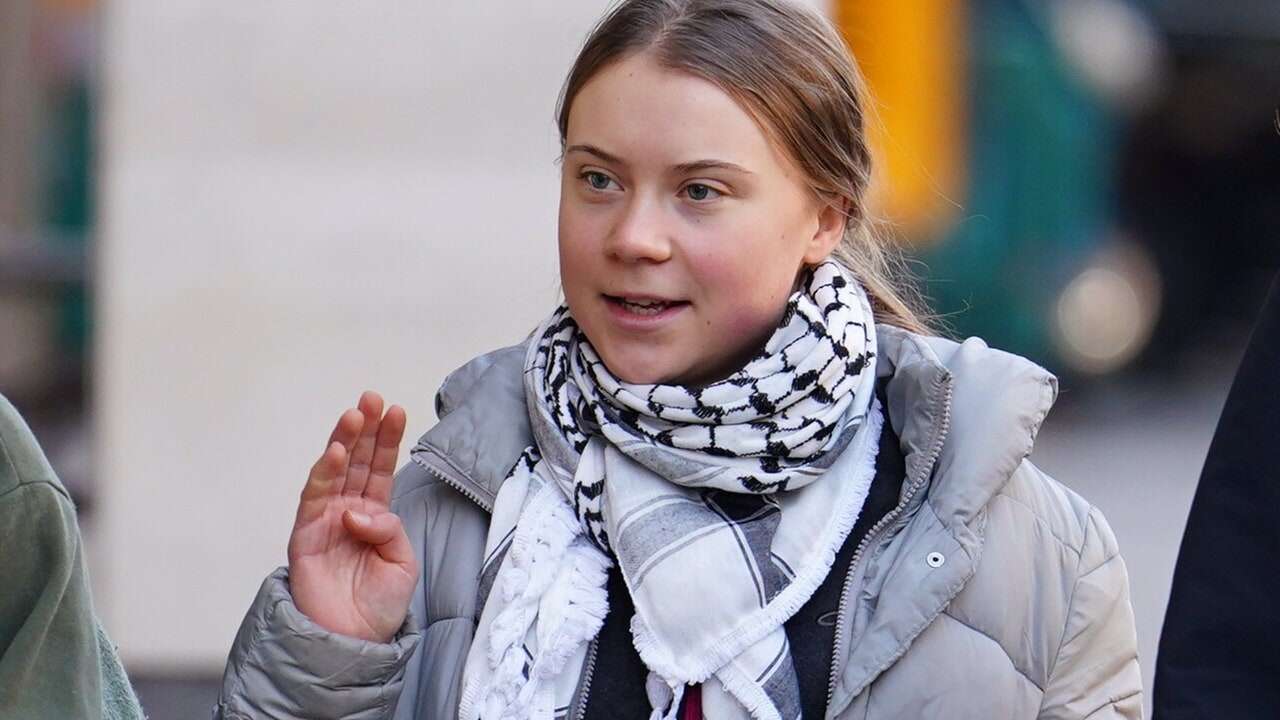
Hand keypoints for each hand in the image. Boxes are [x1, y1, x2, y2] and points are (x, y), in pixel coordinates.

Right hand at [287, 391, 416, 641]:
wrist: (352, 641)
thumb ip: (389, 531)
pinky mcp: (305, 535)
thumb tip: (360, 512)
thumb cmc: (379, 605)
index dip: (388, 440)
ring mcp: (325, 520)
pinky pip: (313, 499)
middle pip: (358, 462)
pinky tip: (336, 453)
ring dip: (344, 442)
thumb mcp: (402, 563)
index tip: (398, 410)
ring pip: (334, 472)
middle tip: (372, 398)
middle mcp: (348, 511)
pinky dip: (324, 474)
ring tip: (355, 415)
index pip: (382, 468)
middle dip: (365, 429)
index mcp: (375, 515)